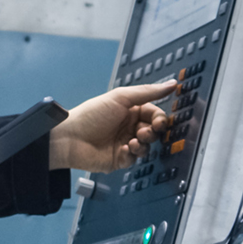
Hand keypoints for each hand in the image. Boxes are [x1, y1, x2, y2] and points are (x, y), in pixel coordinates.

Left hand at [48, 82, 175, 171]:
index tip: (159, 122)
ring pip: (147, 146)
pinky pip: (135, 159)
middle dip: (152, 132)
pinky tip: (122, 149)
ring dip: (143, 144)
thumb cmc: (90, 115)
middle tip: (144, 132)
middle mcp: (128, 126)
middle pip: (153, 131)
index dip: (159, 118)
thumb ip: (147, 92)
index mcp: (130, 110)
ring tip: (132, 141)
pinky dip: (132, 154)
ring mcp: (124, 143)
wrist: (70, 139)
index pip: (154, 114)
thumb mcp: (120, 98)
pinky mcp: (120, 159)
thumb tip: (171, 84)